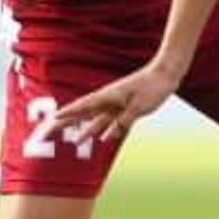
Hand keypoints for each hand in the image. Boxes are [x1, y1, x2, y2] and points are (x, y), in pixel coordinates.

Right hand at [54, 61, 181, 144]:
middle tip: (52, 131)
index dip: (68, 113)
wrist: (166, 74)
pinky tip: (101, 139)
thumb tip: (109, 136)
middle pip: (83, 114)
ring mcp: (116, 104)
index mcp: (108, 96)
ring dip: (86, 131)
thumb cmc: (152, 87)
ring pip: (96, 120)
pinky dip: (104, 130)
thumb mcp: (138, 106)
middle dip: (67, 123)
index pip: (82, 106)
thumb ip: (123, 121)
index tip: (53, 119)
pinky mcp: (126, 107)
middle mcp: (108, 100)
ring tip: (75, 143)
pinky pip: (111, 121)